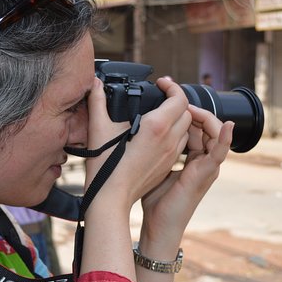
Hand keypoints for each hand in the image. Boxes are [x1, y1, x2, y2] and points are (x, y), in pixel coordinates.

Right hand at [85, 77, 191, 210]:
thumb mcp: (98, 129)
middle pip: (186, 112)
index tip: (161, 84)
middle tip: (159, 99)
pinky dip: (173, 135)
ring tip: (159, 116)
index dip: (172, 86)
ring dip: (177, 119)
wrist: (111, 198)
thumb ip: (97, 101)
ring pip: (185, 129)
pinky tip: (155, 137)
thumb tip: (95, 83)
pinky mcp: (167, 166)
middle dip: (175, 102)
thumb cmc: (104, 166)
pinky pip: (179, 145)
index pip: (179, 98)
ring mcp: (170, 154)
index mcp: (156, 126)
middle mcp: (169, 139)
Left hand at [139, 105, 233, 250]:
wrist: (159, 224)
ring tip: (190, 106)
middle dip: (194, 109)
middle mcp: (202, 159)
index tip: (168, 97)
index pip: (194, 126)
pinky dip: (225, 137)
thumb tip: (136, 131)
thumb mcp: (152, 166)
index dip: (185, 111)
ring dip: (205, 117)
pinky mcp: (206, 173)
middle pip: (205, 125)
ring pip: (215, 133)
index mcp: (191, 156)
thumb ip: (151, 148)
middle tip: (177, 96)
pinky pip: (220, 151)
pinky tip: (227, 125)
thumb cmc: (154, 199)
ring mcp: (207, 166)